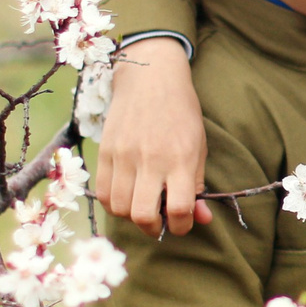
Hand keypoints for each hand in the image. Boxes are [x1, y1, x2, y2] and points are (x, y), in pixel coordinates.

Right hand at [95, 37, 210, 236]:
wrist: (150, 78)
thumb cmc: (181, 113)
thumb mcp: (199, 147)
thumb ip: (198, 185)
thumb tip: (202, 218)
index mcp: (181, 159)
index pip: (179, 209)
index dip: (182, 226)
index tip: (182, 223)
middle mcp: (151, 160)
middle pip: (144, 215)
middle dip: (154, 228)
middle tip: (159, 221)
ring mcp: (124, 156)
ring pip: (120, 209)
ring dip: (132, 216)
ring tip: (142, 206)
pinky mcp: (105, 151)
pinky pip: (103, 194)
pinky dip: (114, 204)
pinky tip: (126, 195)